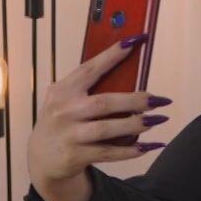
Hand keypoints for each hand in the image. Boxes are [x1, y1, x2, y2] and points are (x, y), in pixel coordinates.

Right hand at [26, 34, 172, 185]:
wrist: (41, 159)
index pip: (90, 69)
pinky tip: (148, 147)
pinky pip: (108, 152)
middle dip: (135, 100)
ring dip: (136, 124)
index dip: (112, 55)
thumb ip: (87, 89)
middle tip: (159, 99)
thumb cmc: (62, 123)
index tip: (135, 41)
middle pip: (104, 102)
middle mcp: (64, 110)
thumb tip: (129, 78)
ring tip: (158, 120)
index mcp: (63, 90)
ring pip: (107, 128)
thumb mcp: (65, 101)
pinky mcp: (75, 156)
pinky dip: (130, 151)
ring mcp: (69, 134)